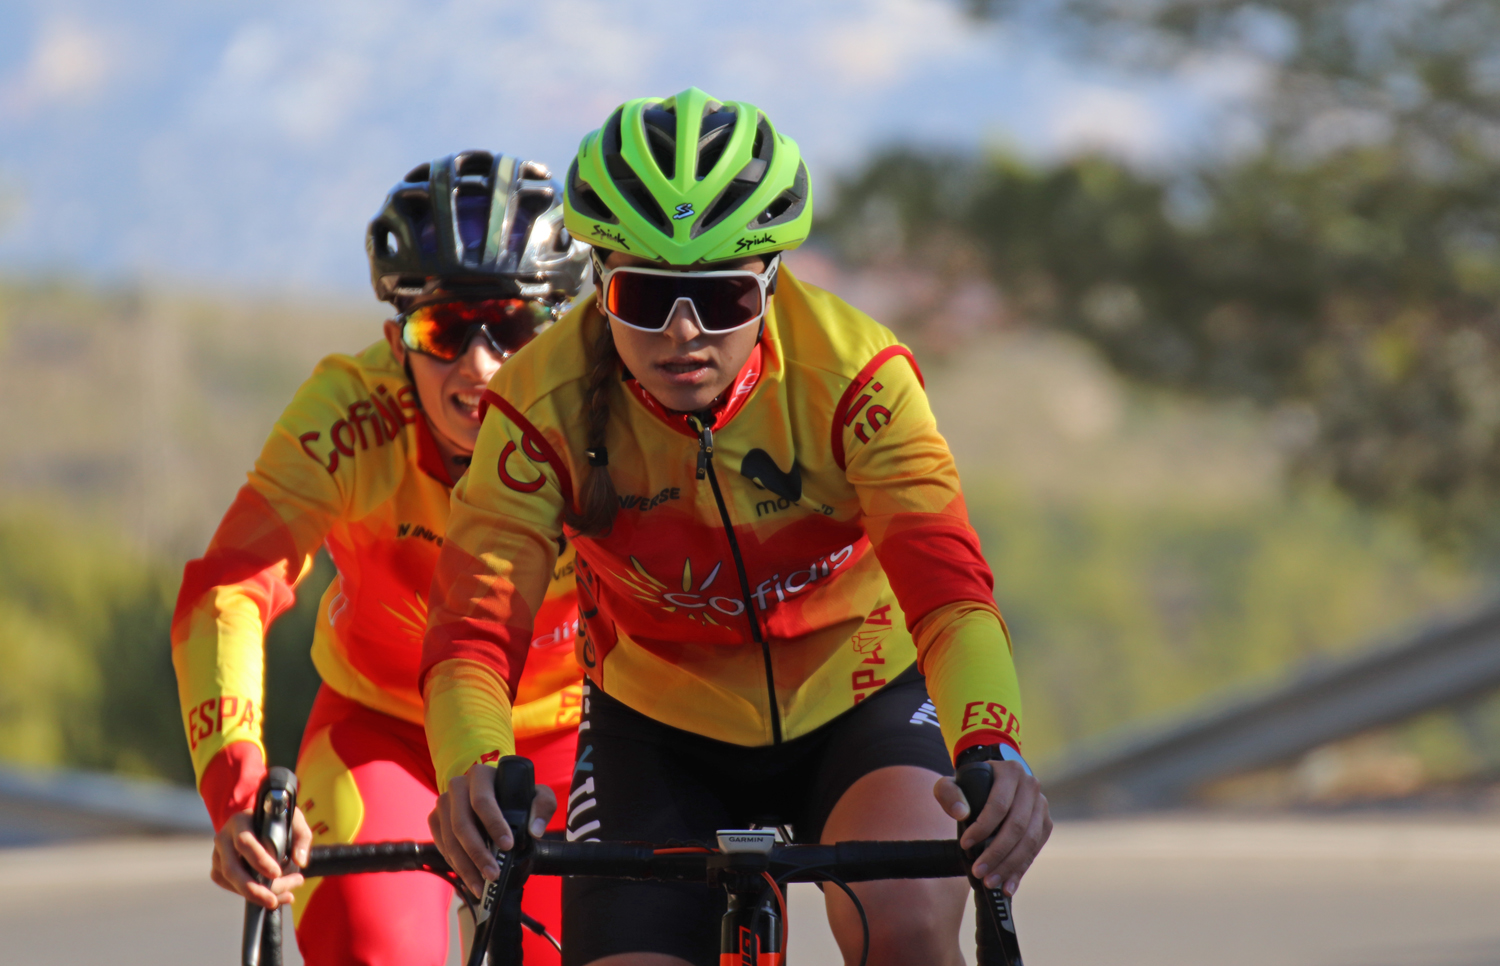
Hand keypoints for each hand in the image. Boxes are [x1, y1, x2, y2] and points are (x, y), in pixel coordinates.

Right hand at [209, 807, 312, 909]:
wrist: (260, 822)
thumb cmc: (277, 820)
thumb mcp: (293, 820)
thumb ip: (302, 837)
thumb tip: (301, 861)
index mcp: (240, 821)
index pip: (244, 842)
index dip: (259, 860)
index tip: (277, 873)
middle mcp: (224, 839)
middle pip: (231, 869)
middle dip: (253, 888)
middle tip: (273, 901)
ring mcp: (218, 856)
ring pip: (232, 882)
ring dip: (257, 894)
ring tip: (286, 896)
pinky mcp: (218, 871)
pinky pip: (232, 888)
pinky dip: (252, 896)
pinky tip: (274, 896)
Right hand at [427, 763, 557, 897]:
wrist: (494, 796)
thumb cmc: (516, 795)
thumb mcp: (536, 794)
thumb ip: (543, 807)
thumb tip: (535, 830)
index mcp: (480, 775)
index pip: (483, 801)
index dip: (494, 824)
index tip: (508, 845)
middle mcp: (457, 786)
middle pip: (462, 824)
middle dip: (478, 853)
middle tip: (493, 874)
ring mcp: (443, 803)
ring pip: (450, 839)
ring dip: (465, 866)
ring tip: (481, 885)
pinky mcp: (435, 819)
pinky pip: (442, 846)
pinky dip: (456, 864)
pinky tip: (470, 878)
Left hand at [933, 760, 1050, 896]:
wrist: (992, 782)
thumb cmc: (970, 784)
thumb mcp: (952, 782)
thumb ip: (948, 793)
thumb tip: (961, 813)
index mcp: (1010, 772)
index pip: (999, 804)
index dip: (983, 828)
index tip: (965, 845)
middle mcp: (1030, 786)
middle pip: (1017, 826)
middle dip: (997, 853)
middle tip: (979, 871)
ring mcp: (1041, 805)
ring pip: (1029, 841)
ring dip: (1010, 865)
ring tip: (991, 881)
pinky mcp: (1045, 823)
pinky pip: (1035, 850)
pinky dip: (1021, 869)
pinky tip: (1008, 885)